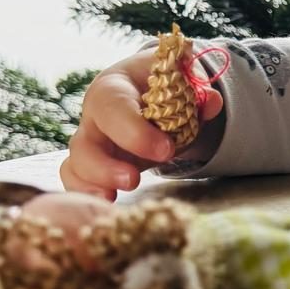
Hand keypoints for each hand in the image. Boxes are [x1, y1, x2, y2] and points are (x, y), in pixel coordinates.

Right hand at [61, 49, 224, 198]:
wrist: (152, 93)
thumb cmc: (163, 86)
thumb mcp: (179, 80)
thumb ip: (196, 91)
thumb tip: (213, 102)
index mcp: (114, 88)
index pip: (113, 106)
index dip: (134, 130)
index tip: (166, 150)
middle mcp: (94, 116)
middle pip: (85, 141)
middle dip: (105, 165)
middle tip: (134, 180)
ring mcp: (91, 143)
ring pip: (77, 164)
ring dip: (94, 184)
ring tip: (112, 199)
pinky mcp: (93, 165)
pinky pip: (78, 180)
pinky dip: (87, 194)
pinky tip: (105, 208)